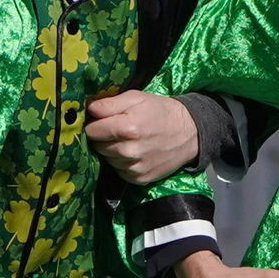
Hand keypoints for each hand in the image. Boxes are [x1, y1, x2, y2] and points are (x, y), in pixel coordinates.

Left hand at [85, 90, 200, 184]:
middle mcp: (129, 151)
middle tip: (118, 129)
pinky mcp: (139, 179)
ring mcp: (135, 168)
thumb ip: (110, 103)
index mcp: (127, 128)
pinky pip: (119, 171)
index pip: (91, 131)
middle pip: (98, 146)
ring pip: (108, 159)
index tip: (102, 120)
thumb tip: (89, 109)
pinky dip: (122, 162)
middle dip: (103, 138)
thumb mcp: (136, 98)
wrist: (189, 132)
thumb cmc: (160, 111)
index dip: (95, 124)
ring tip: (128, 140)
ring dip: (112, 151)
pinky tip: (134, 152)